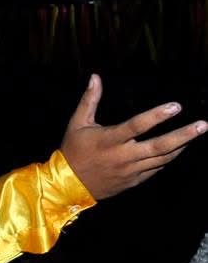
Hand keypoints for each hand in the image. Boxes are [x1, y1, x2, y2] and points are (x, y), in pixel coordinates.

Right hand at [60, 75, 205, 200]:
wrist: (67, 186)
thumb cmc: (73, 151)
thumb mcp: (77, 124)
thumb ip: (89, 100)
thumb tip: (95, 77)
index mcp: (109, 140)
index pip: (137, 126)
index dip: (157, 116)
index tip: (176, 106)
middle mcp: (122, 156)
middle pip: (159, 146)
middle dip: (183, 135)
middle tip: (202, 125)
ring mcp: (129, 171)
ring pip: (162, 158)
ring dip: (181, 146)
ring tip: (195, 133)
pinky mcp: (132, 181)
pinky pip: (155, 169)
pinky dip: (168, 158)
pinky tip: (177, 149)